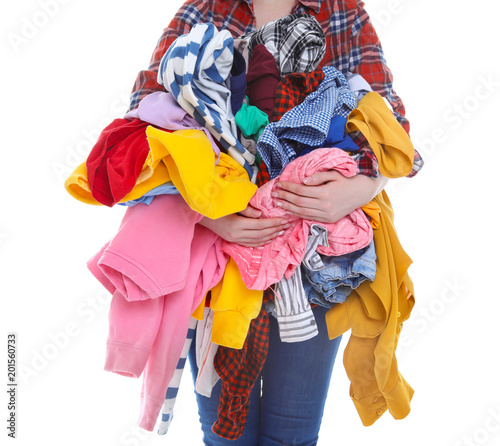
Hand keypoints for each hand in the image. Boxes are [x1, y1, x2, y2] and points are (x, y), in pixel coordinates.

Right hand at [198, 204, 289, 246]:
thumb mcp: (231, 204)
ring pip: (257, 240)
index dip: (273, 223)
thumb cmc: (216, 206)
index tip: (284, 219)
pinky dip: (261, 242)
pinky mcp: (233, 241)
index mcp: (237, 224)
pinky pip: (250, 244)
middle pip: (261, 234)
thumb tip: (260, 214)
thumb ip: (247, 209)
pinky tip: (268, 239)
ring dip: (271, 236)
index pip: (260, 225)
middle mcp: (236, 235)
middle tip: (286, 225)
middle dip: (275, 229)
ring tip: (281, 232)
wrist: (201, 215)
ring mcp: (234, 239)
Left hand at [272, 171, 387, 222]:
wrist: (361, 193)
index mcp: (325, 192)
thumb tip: (302, 181)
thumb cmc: (346, 181)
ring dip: (288, 207)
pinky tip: (289, 210)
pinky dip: (297, 214)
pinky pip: (309, 217)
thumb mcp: (333, 174)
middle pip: (299, 202)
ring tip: (278, 202)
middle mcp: (325, 205)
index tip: (279, 183)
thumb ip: (317, 177)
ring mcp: (326, 214)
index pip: (301, 190)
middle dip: (285, 197)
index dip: (288, 187)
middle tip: (274, 193)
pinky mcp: (327, 220)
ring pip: (302, 212)